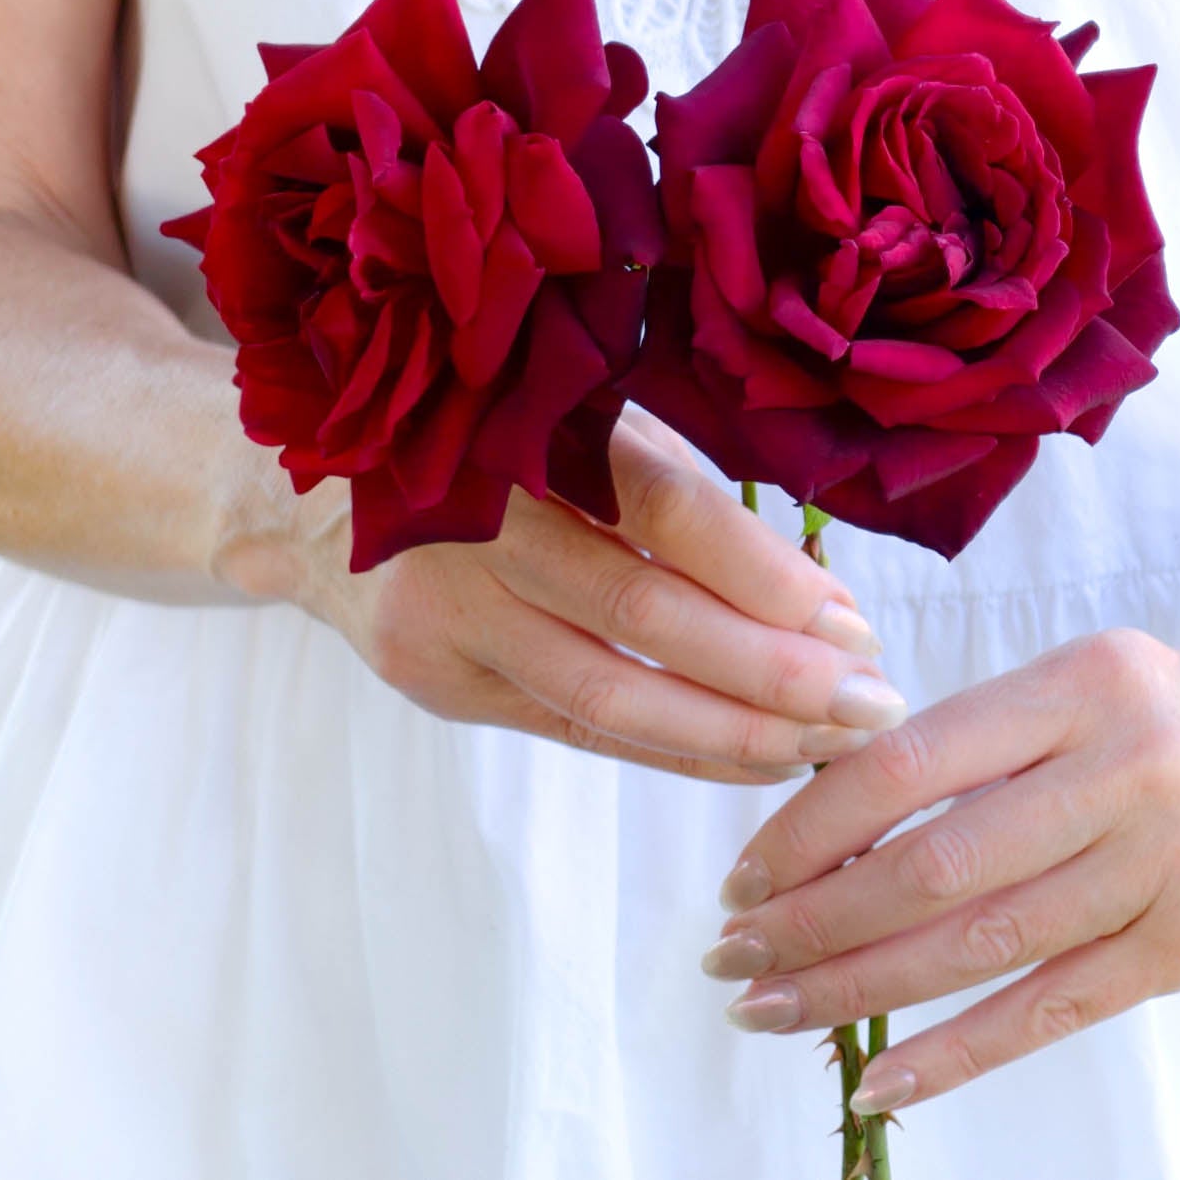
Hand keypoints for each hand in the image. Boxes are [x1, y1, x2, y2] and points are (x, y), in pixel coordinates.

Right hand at [280, 406, 908, 782]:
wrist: (308, 494)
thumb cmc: (483, 439)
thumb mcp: (568, 419)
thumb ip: (670, 487)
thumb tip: (810, 591)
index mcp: (521, 430)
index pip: (661, 510)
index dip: (763, 572)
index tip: (854, 622)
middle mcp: (475, 523)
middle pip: (641, 617)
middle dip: (770, 672)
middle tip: (871, 704)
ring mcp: (444, 612)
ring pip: (607, 694)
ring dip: (731, 732)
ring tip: (828, 747)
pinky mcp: (436, 677)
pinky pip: (573, 727)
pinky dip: (670, 750)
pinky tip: (748, 760)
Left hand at [699, 550, 1179, 1108]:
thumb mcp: (1088, 685)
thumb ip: (982, 746)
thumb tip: (829, 817)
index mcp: (1077, 681)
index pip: (907, 763)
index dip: (808, 827)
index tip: (744, 872)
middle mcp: (1126, 765)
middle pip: (933, 866)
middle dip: (813, 920)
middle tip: (732, 954)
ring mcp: (1172, 861)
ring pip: (981, 945)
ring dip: (859, 989)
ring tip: (770, 1008)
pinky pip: (1054, 1011)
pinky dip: (955, 1053)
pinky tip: (878, 1076)